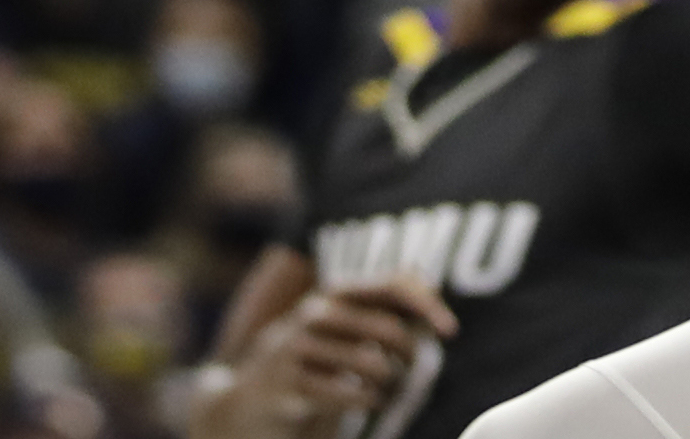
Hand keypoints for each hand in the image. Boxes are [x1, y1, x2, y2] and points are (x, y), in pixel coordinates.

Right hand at [203, 278, 455, 438]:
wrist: (240, 407)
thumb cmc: (302, 363)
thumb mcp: (335, 329)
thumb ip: (376, 306)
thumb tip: (426, 282)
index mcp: (331, 296)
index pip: (391, 285)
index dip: (426, 304)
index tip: (450, 331)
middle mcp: (312, 317)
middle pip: (386, 328)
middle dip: (409, 354)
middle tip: (410, 371)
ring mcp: (295, 352)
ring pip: (368, 363)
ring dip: (389, 382)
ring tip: (386, 391)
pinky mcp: (286, 389)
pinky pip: (345, 393)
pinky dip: (367, 399)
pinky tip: (370, 401)